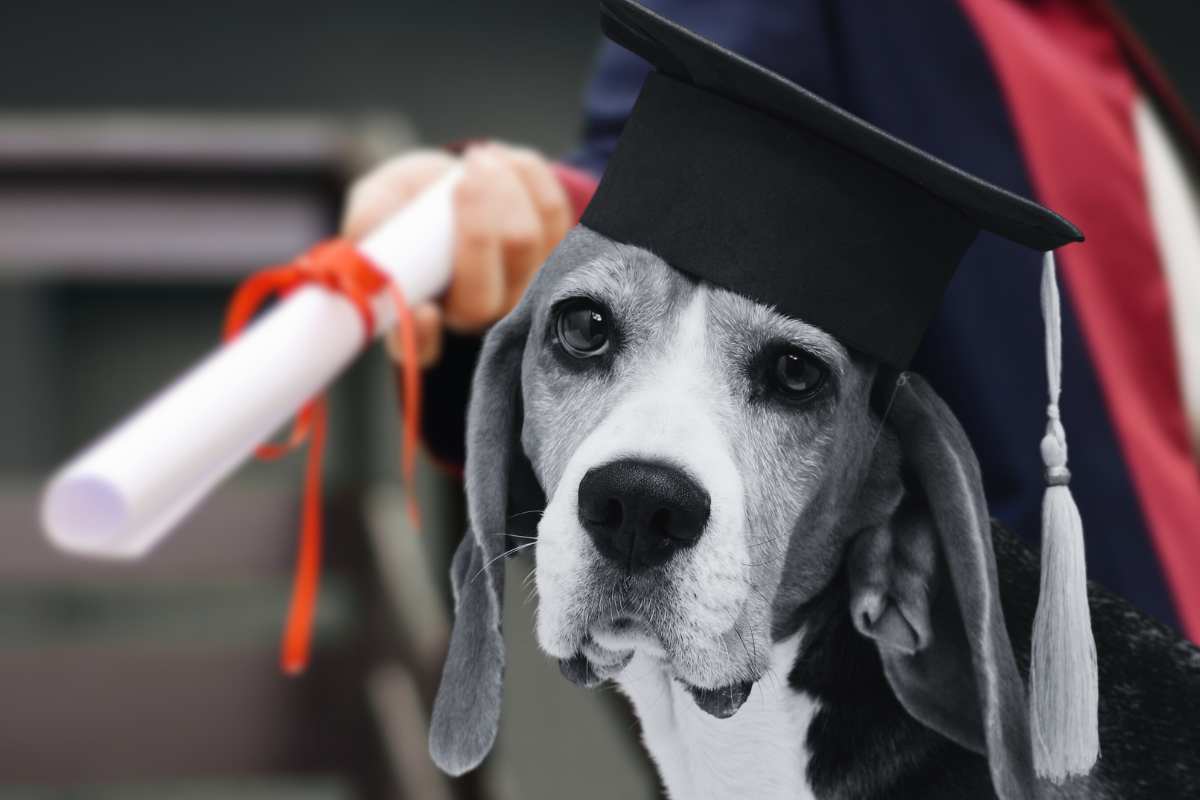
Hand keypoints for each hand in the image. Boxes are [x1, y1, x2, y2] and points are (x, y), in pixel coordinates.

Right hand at [342, 143, 570, 367]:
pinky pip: (554, 214)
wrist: (451, 179)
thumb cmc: (405, 202)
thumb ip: (369, 220)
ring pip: (526, 243)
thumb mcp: (377, 203)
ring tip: (476, 159)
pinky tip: (503, 160)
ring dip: (504, 188)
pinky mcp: (554, 254)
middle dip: (477, 227)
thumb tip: (366, 236)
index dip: (426, 338)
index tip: (424, 311)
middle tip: (463, 176)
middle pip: (484, 292)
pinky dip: (529, 177)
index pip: (424, 350)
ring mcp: (521, 291)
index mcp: (421, 317)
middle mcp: (475, 317)